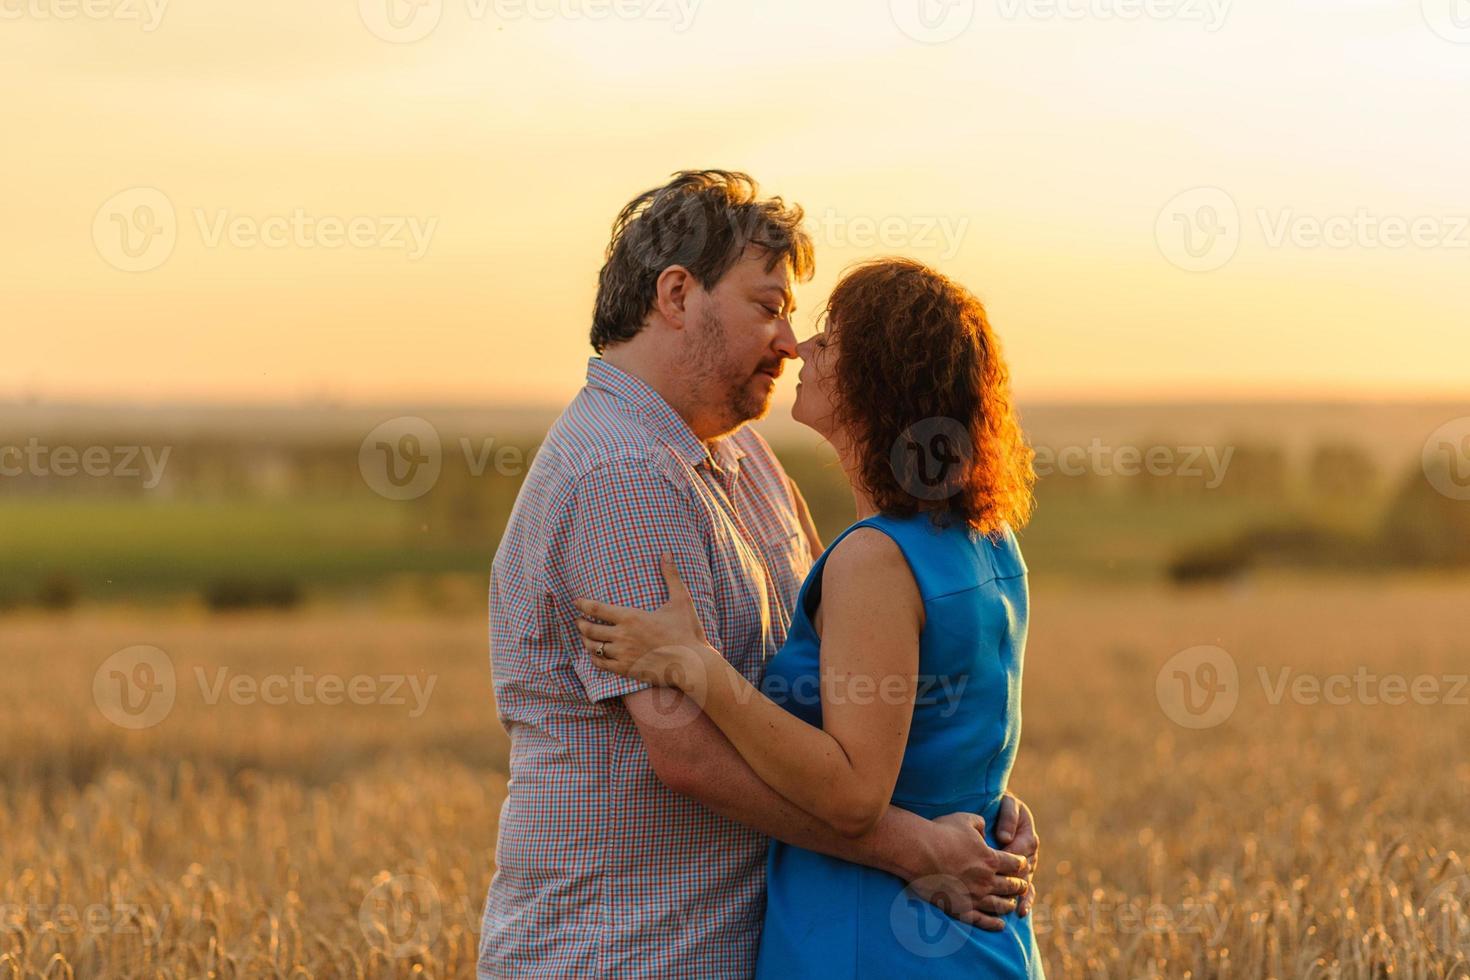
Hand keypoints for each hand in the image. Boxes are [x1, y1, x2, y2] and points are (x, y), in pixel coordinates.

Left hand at [575, 553, 710, 686]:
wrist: (692, 663)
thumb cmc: (687, 631)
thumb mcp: (681, 600)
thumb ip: (671, 576)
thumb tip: (667, 553)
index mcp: (631, 617)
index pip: (597, 608)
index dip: (583, 604)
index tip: (576, 602)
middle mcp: (622, 636)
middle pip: (589, 628)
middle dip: (580, 623)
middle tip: (578, 620)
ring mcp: (623, 654)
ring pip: (593, 647)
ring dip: (585, 641)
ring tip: (584, 637)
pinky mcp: (626, 669)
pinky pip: (602, 664)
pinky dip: (594, 658)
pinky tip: (595, 655)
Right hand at [908, 812, 1030, 931]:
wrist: (917, 852)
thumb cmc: (940, 833)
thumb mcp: (965, 819)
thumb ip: (980, 824)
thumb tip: (984, 828)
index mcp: (990, 858)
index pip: (1016, 864)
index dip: (1021, 864)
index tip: (1021, 864)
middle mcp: (986, 880)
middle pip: (1011, 886)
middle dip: (1019, 885)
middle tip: (1021, 885)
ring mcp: (974, 896)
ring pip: (1000, 905)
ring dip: (1009, 904)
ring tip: (1012, 904)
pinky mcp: (960, 909)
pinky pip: (982, 920)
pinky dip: (994, 923)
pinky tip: (1000, 925)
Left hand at [993, 792, 1039, 917]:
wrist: (999, 809)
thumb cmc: (1001, 805)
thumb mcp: (1007, 805)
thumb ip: (1008, 818)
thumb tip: (1005, 838)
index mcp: (1028, 836)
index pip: (1021, 850)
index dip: (1010, 858)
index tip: (997, 864)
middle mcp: (1030, 854)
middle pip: (1024, 871)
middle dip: (1014, 881)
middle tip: (1002, 893)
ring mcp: (1027, 866)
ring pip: (1026, 883)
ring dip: (1022, 896)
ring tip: (1017, 910)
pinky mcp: (1021, 875)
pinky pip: (1026, 890)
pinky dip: (1026, 901)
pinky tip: (1021, 912)